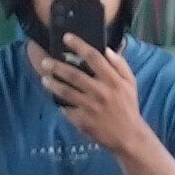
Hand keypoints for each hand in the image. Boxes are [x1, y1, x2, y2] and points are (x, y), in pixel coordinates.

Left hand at [29, 30, 151, 154]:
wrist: (128, 136)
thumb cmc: (128, 106)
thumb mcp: (130, 83)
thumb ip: (120, 65)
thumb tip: (107, 50)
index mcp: (113, 80)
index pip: (94, 58)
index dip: (79, 46)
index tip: (66, 38)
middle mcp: (100, 92)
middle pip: (74, 75)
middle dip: (57, 66)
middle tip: (45, 62)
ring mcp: (90, 107)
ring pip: (66, 92)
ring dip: (53, 84)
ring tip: (44, 78)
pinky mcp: (83, 121)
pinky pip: (67, 110)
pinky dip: (61, 105)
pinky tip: (56, 100)